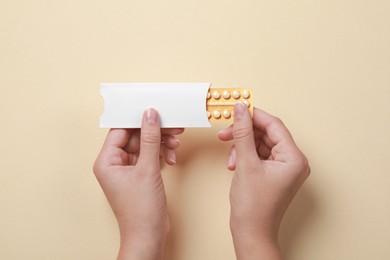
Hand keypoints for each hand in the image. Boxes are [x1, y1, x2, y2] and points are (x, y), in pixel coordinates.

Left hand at [93, 108, 183, 259]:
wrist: (149, 235)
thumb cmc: (140, 210)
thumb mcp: (147, 169)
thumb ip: (149, 139)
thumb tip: (150, 115)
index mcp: (106, 161)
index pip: (120, 130)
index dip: (138, 120)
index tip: (154, 111)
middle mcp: (114, 163)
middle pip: (135, 137)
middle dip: (155, 133)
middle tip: (173, 127)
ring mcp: (127, 169)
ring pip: (145, 146)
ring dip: (161, 144)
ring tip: (175, 145)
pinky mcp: (139, 175)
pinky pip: (150, 156)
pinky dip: (161, 155)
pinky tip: (170, 158)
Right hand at [218, 103, 309, 258]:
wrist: (251, 232)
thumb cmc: (253, 206)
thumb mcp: (245, 163)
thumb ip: (243, 133)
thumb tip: (241, 110)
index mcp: (294, 158)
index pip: (274, 125)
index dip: (254, 115)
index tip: (237, 109)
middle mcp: (293, 161)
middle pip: (267, 133)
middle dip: (244, 134)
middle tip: (226, 133)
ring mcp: (284, 168)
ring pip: (261, 143)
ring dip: (243, 146)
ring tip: (231, 158)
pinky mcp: (275, 172)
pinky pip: (260, 154)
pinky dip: (245, 155)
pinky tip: (235, 164)